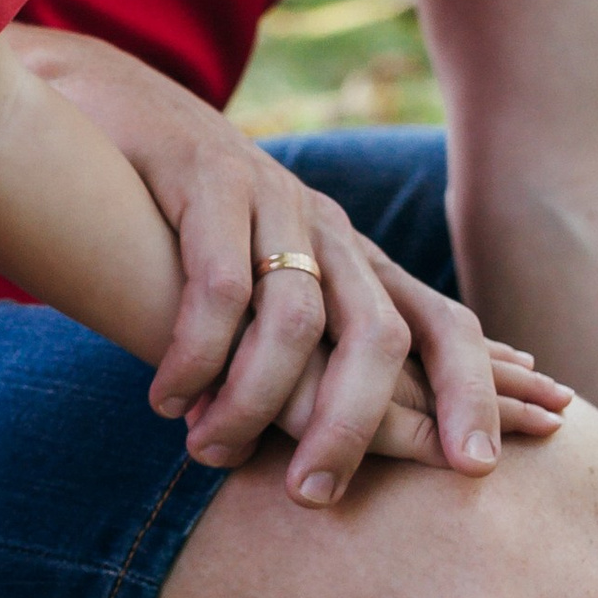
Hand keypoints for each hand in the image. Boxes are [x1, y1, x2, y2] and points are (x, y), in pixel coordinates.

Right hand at [3, 28, 512, 502]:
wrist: (116, 105)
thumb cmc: (184, 220)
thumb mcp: (263, 282)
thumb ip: (305, 347)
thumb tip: (344, 437)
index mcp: (355, 258)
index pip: (443, 325)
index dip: (472, 390)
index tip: (480, 467)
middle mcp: (328, 227)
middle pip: (380, 335)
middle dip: (359, 423)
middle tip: (314, 493)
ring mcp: (272, 196)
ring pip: (296, 318)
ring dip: (254, 401)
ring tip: (211, 452)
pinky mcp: (206, 175)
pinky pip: (219, 282)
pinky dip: (197, 351)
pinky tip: (166, 396)